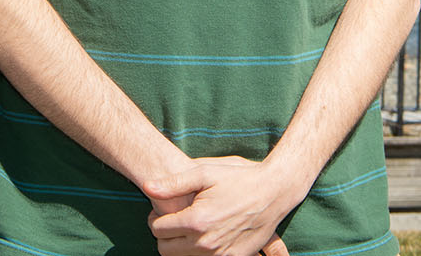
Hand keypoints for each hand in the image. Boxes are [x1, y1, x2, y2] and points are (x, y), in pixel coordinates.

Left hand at [145, 156, 302, 255]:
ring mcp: (220, 254)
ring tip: (188, 227)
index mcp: (196, 221)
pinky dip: (198, 252)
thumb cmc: (238, 178)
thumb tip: (147, 187)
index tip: (161, 211)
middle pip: (165, 250)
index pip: (157, 229)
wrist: (273, 192)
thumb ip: (173, 183)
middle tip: (172, 220)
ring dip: (179, 245)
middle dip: (164, 235)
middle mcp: (206, 243)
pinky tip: (204, 235)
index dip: (154, 218)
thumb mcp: (205, 173)